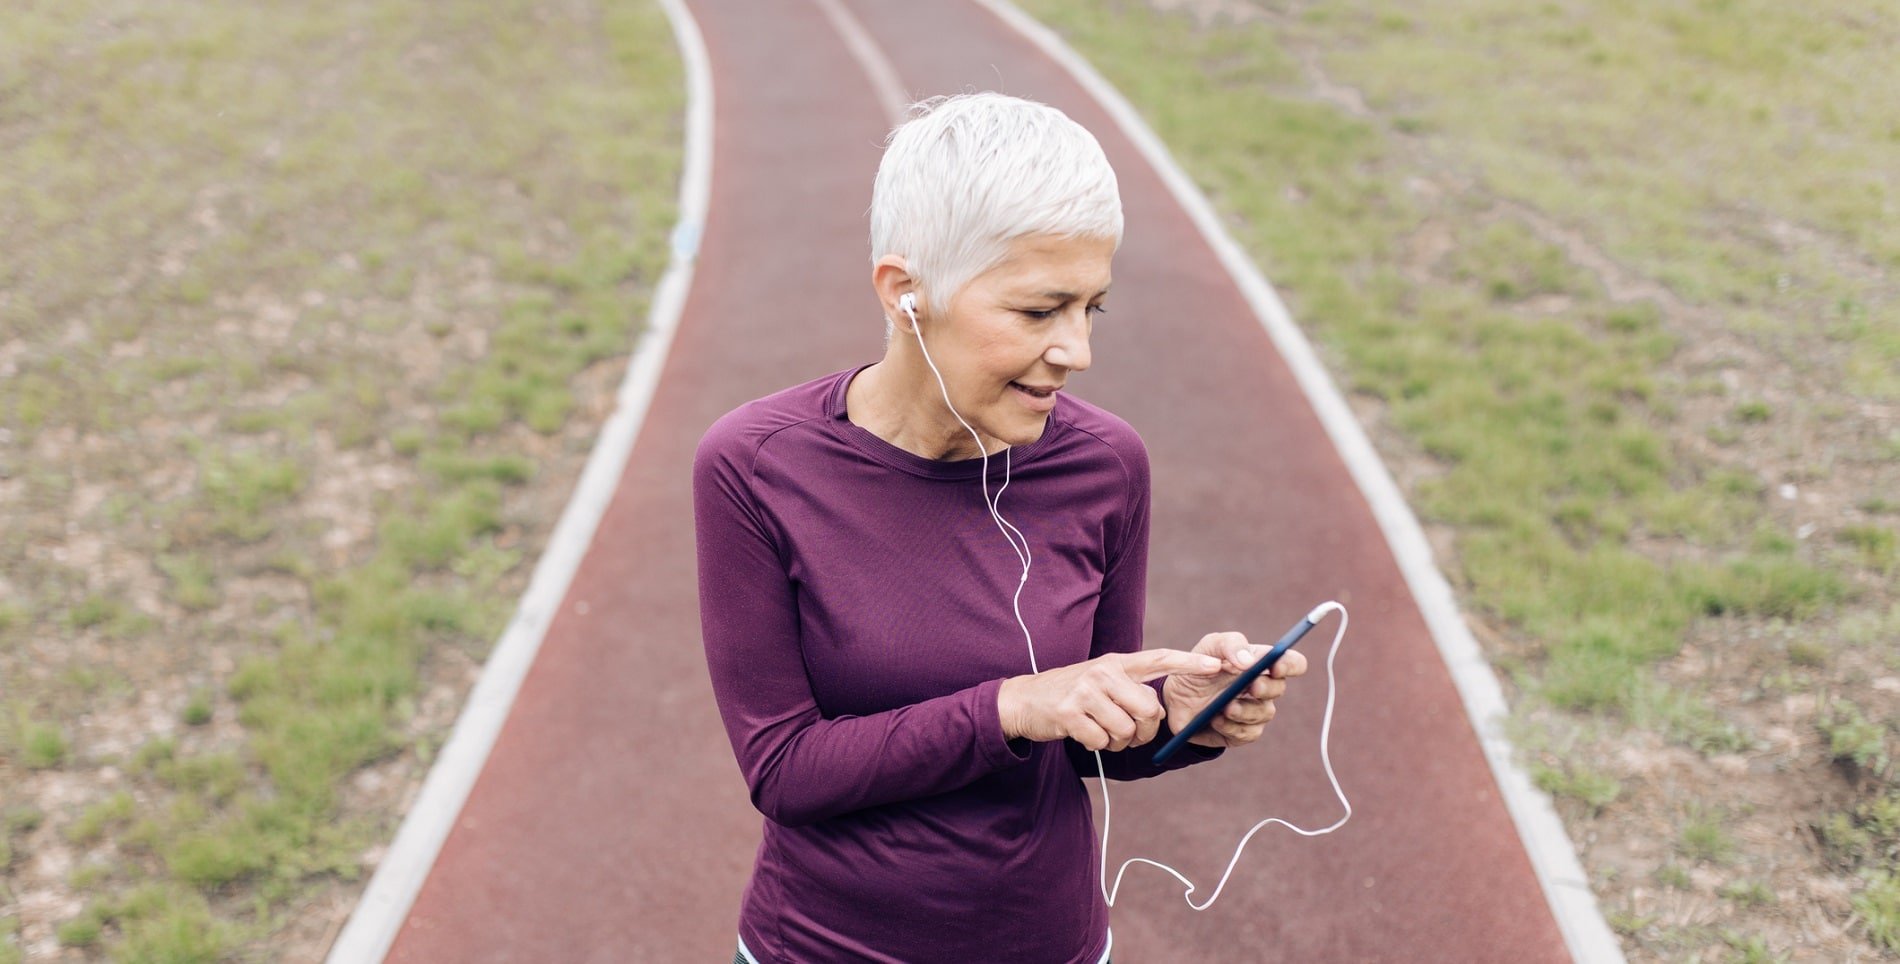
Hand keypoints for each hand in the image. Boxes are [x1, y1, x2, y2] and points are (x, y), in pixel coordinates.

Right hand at [999, 649, 1222, 751]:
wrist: (1025, 700)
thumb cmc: (1071, 693)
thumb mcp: (1101, 680)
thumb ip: (1130, 689)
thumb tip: (1156, 711)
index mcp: (1116, 663)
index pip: (1159, 658)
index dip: (1189, 662)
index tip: (1216, 664)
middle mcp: (1103, 673)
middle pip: (1149, 709)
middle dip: (1146, 731)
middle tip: (1131, 734)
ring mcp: (1085, 692)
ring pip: (1126, 730)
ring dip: (1119, 742)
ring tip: (1102, 732)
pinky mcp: (1069, 714)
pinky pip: (1102, 741)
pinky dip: (1098, 746)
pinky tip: (1085, 735)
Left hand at [1162, 631, 1307, 749]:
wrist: (1175, 698)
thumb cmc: (1198, 667)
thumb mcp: (1209, 647)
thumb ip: (1230, 644)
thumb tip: (1249, 661)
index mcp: (1260, 663)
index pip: (1292, 662)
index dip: (1290, 664)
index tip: (1276, 666)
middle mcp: (1262, 688)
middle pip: (1279, 688)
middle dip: (1266, 687)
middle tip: (1251, 686)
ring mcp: (1254, 711)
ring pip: (1265, 713)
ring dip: (1245, 710)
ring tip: (1224, 707)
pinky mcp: (1243, 733)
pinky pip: (1248, 733)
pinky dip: (1231, 727)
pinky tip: (1215, 720)